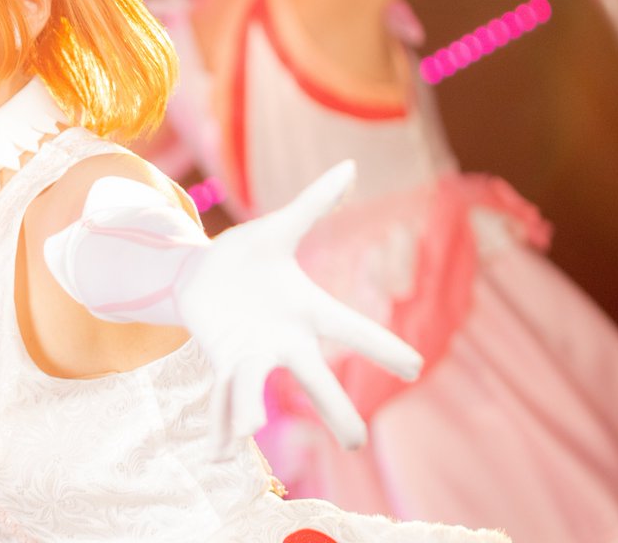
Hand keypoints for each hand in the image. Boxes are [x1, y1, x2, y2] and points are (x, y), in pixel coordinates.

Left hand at [176, 161, 422, 457]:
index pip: (350, 328)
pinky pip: (220, 394)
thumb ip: (314, 203)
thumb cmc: (248, 256)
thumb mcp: (278, 228)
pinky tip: (221, 452)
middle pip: (313, 378)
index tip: (414, 365)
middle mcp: (284, 341)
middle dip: (333, 408)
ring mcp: (252, 355)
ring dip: (250, 409)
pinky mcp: (221, 360)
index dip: (382, 346)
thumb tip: (351, 166)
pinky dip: (220, 422)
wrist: (202, 275)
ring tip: (250, 432)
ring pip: (254, 388)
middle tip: (355, 442)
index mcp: (306, 310)